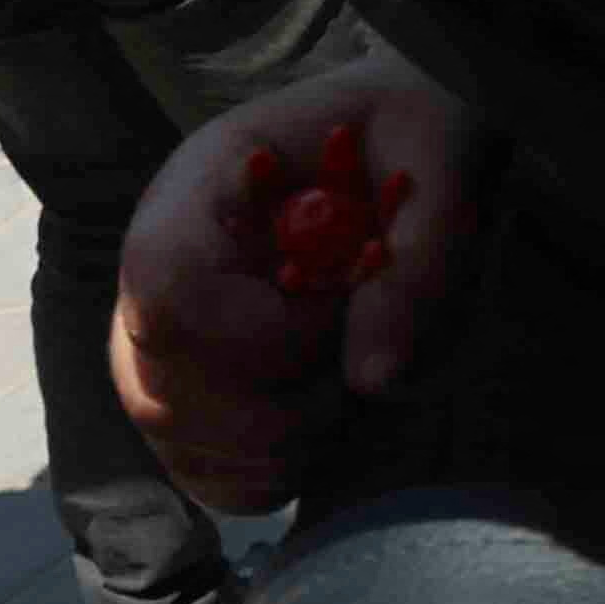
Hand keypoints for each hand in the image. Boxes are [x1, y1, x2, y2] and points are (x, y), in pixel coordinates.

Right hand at [111, 61, 486, 514]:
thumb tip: (372, 381)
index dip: (256, 334)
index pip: (165, 286)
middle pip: (161, 385)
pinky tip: (323, 420)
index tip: (338, 318)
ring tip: (347, 374)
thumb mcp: (445, 156)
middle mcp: (159, 262)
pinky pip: (201, 470)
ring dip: (286, 438)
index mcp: (202, 185)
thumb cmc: (418, 131)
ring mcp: (159, 332)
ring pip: (178, 436)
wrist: (405, 138)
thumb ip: (419, 261)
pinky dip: (270, 471)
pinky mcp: (189, 389)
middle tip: (359, 347)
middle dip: (283, 400)